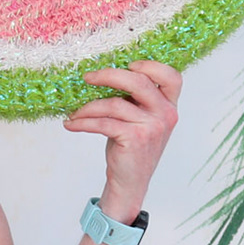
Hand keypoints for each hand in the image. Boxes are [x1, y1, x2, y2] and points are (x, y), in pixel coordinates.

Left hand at [63, 60, 180, 218]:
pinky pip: (103, 123)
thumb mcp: (139, 119)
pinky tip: (72, 124)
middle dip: (110, 76)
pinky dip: (83, 122)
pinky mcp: (135, 138)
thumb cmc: (131, 146)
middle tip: (88, 77)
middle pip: (139, 82)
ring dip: (88, 107)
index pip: (172, 77)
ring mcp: (152, 127)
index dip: (152, 66)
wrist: (130, 181)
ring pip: (114, 104)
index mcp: (169, 106)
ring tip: (75, 113)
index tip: (129, 64)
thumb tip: (104, 75)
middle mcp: (166, 114)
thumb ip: (134, 99)